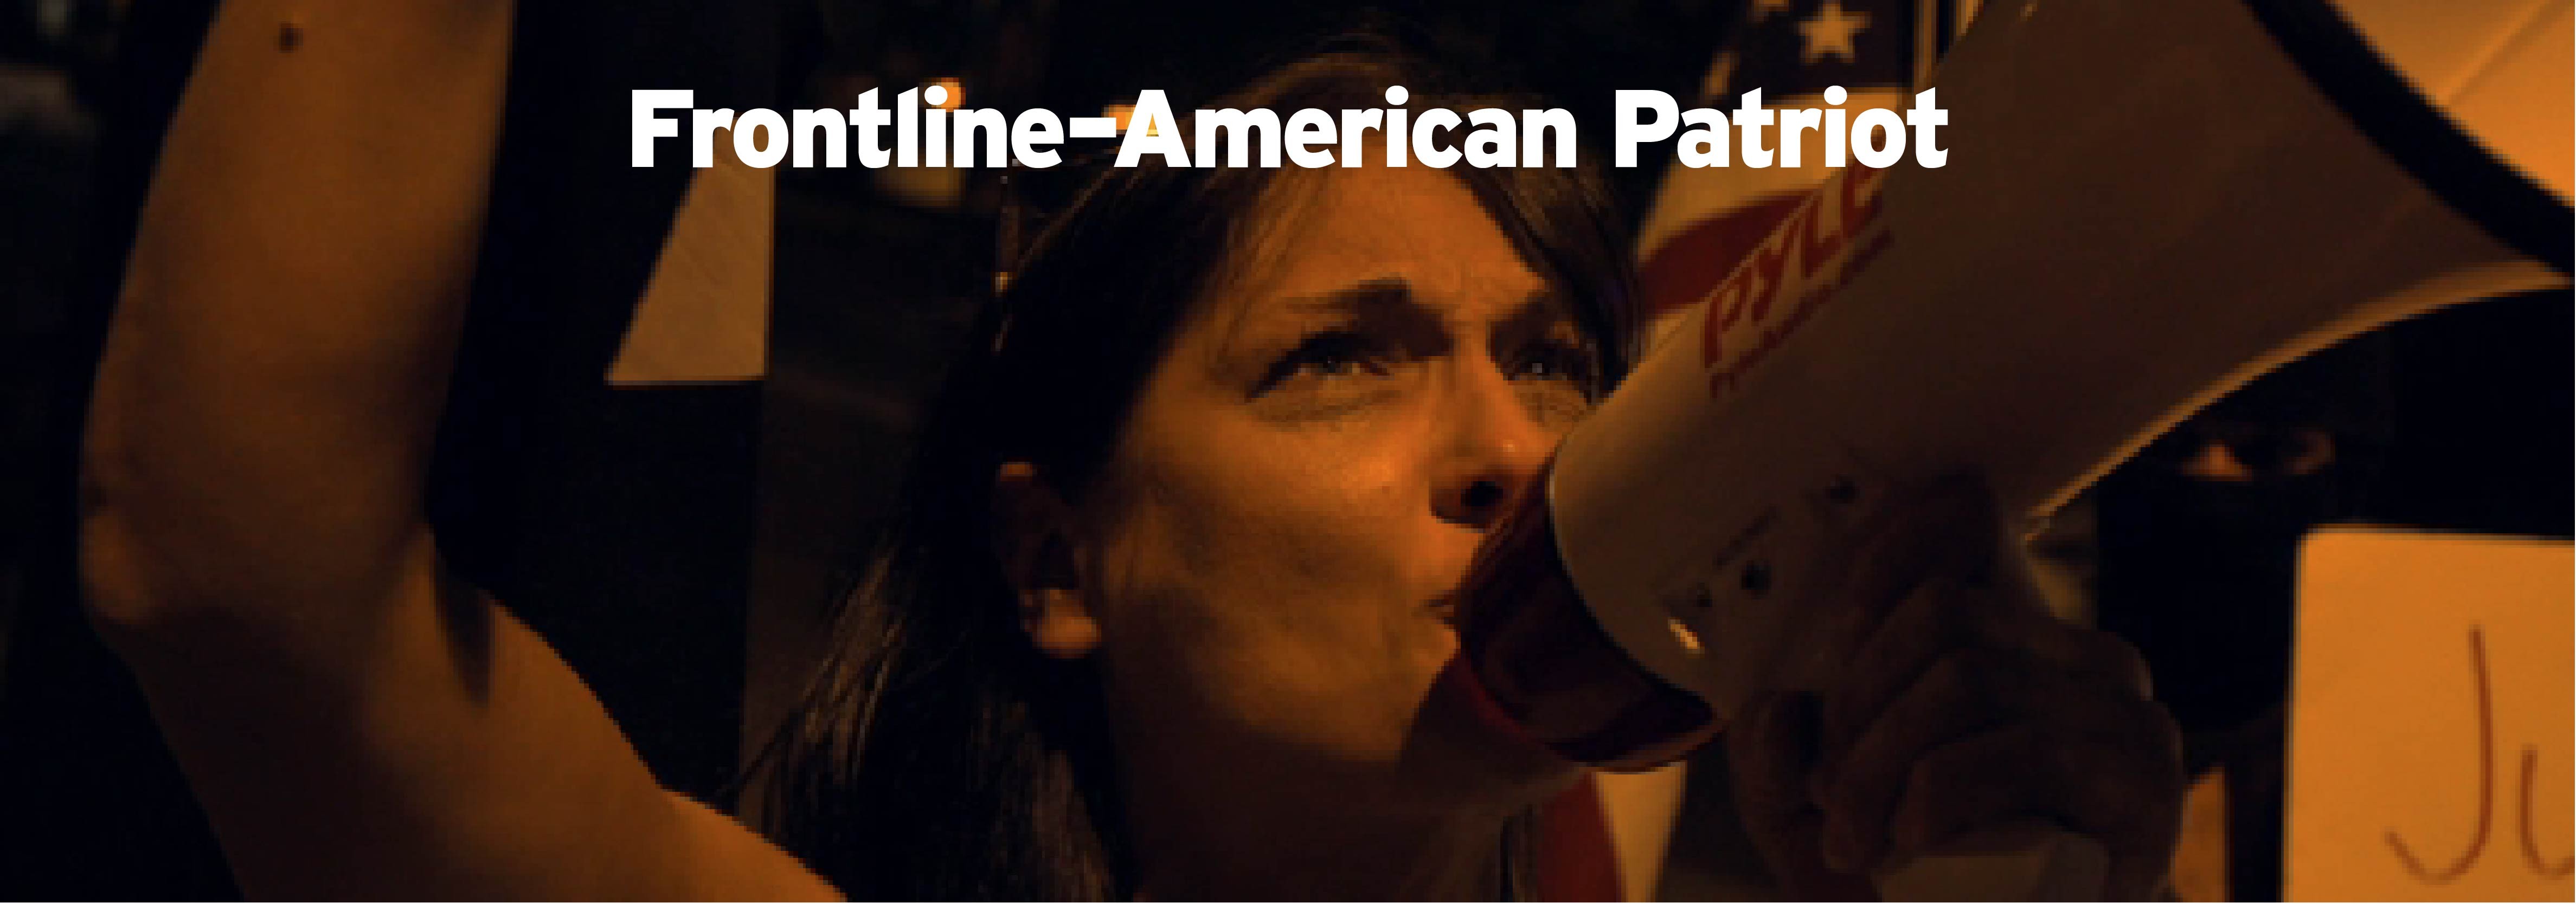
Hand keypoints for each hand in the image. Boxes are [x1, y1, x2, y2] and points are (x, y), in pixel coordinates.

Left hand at [1726, 475, 2185, 899]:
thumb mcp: (1815, 813)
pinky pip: (2018, 752)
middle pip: (1941, 611)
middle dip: (1858, 701)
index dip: (1894, 546)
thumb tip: (1783, 710)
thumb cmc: (1915, 883)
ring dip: (1881, 763)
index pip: (1970, 519)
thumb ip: (1774, 759)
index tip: (1840, 629)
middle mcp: (2081, 659)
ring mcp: (2122, 716)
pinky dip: (1937, 797)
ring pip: (1966, 676)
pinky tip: (1914, 840)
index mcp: (2016, 642)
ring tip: (1857, 838)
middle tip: (1829, 792)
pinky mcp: (2141, 785)